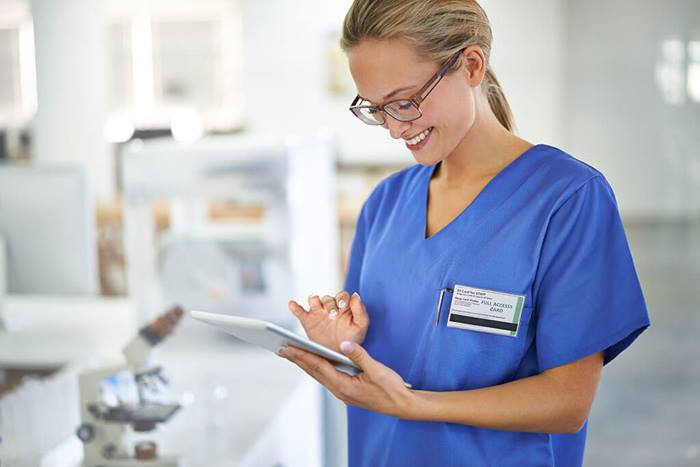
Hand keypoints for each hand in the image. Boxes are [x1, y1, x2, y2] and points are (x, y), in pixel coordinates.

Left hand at [278, 340, 413, 417]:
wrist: (402, 405)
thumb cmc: (391, 389)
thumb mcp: (376, 369)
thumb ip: (359, 355)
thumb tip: (344, 345)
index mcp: (345, 386)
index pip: (319, 367)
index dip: (302, 356)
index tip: (288, 348)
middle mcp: (340, 390)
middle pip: (314, 372)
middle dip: (297, 359)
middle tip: (281, 349)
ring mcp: (343, 392)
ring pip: (319, 375)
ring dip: (305, 363)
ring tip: (292, 353)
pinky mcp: (347, 390)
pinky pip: (327, 377)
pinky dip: (318, 367)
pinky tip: (314, 361)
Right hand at [288, 291, 368, 351]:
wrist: (339, 355)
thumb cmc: (353, 339)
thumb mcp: (360, 326)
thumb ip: (360, 311)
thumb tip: (356, 295)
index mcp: (344, 307)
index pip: (342, 296)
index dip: (342, 298)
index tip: (342, 305)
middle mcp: (330, 307)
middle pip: (327, 298)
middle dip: (329, 304)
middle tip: (332, 314)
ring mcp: (318, 313)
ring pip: (314, 300)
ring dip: (314, 301)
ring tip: (315, 307)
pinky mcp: (307, 320)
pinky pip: (299, 311)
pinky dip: (295, 307)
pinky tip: (292, 304)